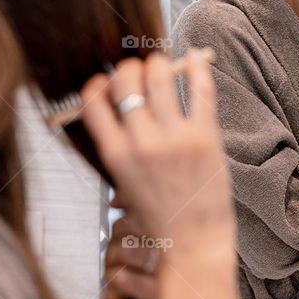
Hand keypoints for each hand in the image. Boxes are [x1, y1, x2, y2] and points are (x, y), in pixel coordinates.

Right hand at [79, 48, 236, 257]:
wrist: (194, 242)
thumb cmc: (159, 216)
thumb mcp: (123, 182)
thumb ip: (116, 144)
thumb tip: (110, 103)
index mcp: (115, 155)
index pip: (93, 100)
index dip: (98, 83)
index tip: (108, 83)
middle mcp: (141, 143)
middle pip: (126, 80)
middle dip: (129, 68)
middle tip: (138, 71)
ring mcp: (175, 138)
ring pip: (160, 76)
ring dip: (159, 64)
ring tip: (162, 67)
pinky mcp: (205, 136)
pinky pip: (200, 89)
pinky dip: (198, 67)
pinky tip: (196, 56)